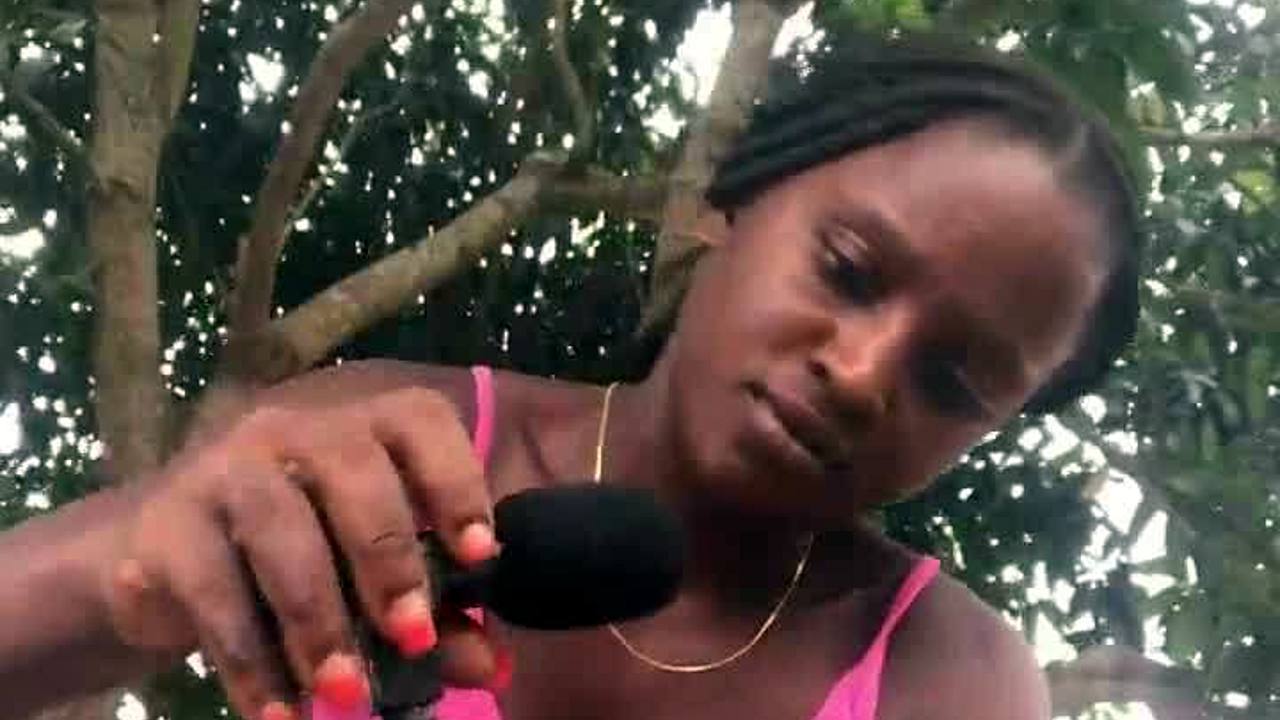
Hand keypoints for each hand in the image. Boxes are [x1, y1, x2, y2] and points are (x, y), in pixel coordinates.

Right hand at [103, 377, 501, 719]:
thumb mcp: (370, 581)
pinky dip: (251, 662)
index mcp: (364, 428)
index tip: (480, 556)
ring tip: (347, 694)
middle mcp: (296, 430)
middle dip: (389, 556)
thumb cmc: (301, 555)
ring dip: (318, 619)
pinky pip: (212, 589)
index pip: (419, 421)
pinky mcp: (166, 526)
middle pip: (352, 468)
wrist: (165, 562)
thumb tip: (494, 667)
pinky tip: (282, 712)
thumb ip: (434, 612)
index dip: (456, 482)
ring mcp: (224, 469)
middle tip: (413, 636)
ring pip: (278, 528)